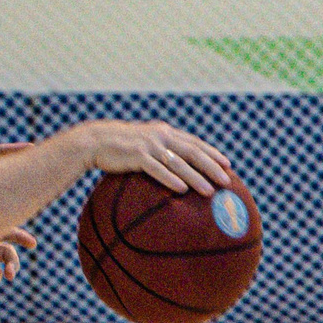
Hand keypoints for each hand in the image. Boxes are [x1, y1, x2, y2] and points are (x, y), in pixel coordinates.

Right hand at [82, 120, 231, 194]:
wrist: (95, 141)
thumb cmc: (120, 146)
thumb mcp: (144, 143)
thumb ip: (160, 149)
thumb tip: (176, 166)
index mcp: (164, 132)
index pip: (194, 143)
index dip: (212, 153)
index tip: (227, 164)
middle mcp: (160, 136)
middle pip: (192, 152)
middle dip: (212, 167)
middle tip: (227, 180)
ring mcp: (149, 146)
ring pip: (178, 163)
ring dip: (196, 177)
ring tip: (209, 190)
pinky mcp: (136, 156)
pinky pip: (157, 169)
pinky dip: (171, 179)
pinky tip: (182, 189)